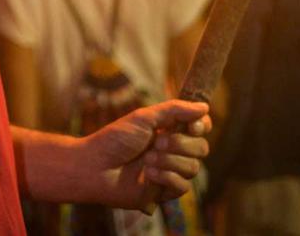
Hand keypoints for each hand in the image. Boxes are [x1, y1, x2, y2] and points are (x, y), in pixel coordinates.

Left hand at [80, 100, 209, 211]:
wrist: (95, 166)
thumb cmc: (115, 139)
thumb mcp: (143, 117)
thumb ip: (174, 110)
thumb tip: (205, 106)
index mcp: (169, 131)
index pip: (200, 128)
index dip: (201, 126)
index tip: (191, 126)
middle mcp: (173, 151)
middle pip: (201, 148)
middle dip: (180, 144)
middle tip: (156, 142)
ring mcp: (170, 172)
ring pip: (193, 168)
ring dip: (169, 161)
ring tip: (146, 160)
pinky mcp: (164, 192)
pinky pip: (183, 187)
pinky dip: (167, 178)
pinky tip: (147, 174)